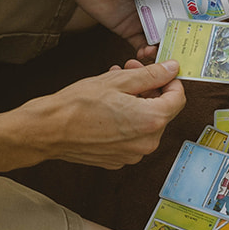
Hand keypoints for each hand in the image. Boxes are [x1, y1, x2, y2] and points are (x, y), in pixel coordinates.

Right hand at [19, 60, 187, 168]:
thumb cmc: (78, 105)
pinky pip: (132, 137)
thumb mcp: (118, 81)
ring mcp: (133, 155)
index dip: (170, 81)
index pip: (179, 98)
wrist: (49, 130)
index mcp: (152, 121)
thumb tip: (172, 69)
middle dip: (149, 89)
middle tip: (130, 71)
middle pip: (162, 111)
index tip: (159, 72)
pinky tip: (109, 107)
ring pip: (146, 123)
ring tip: (115, 86)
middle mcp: (147, 143)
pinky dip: (126, 120)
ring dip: (136, 103)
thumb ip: (151, 75)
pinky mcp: (119, 160)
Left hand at [57, 0, 220, 60]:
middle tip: (193, 54)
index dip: (199, 19)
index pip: (189, 6)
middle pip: (175, 25)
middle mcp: (155, 3)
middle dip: (184, 39)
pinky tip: (148, 56)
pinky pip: (138, 45)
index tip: (210, 33)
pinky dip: (144, 53)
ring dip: (164, 48)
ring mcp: (140, 17)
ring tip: (170, 58)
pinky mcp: (124, 28)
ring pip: (158, 38)